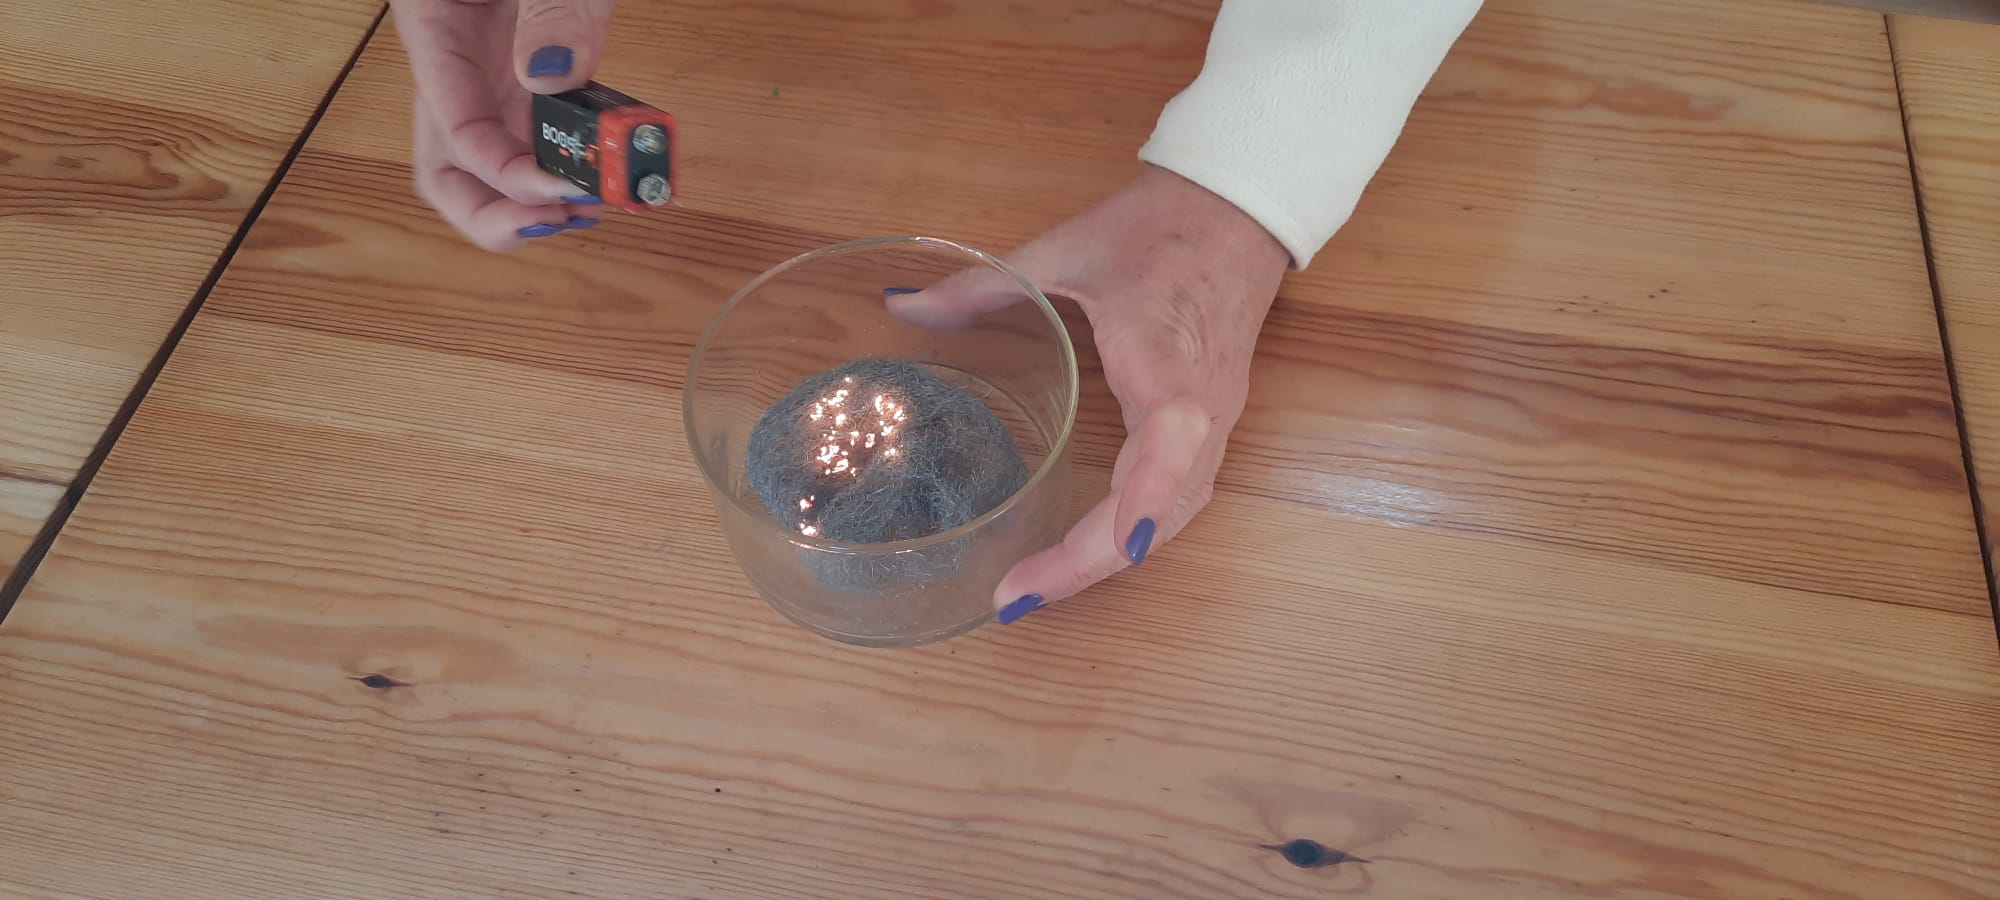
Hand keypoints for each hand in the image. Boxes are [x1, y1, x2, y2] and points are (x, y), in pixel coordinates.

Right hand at [389, 0, 614, 250]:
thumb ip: (547, 10)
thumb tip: (553, 76)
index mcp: (434, 31)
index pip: (453, 134)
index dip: (506, 179)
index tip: (563, 193)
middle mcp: (455, 64)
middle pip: (450, 171)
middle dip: (500, 216)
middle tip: (559, 223)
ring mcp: (492, 70)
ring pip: (495, 160)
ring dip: (538, 198)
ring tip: (594, 203)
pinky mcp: (532, 65)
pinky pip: (540, 127)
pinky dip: (569, 159)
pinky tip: (605, 168)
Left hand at [889, 166, 1289, 624]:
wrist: (1239, 211)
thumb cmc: (1163, 227)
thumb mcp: (1067, 247)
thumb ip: (983, 284)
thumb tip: (904, 306)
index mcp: (1168, 360)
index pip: (1168, 444)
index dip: (1142, 502)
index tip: (1112, 550)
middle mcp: (1202, 406)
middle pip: (1163, 506)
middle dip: (1092, 560)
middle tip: (1016, 597)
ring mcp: (1216, 421)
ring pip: (1177, 513)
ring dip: (1110, 558)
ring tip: (1037, 590)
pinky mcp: (1214, 425)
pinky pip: (1182, 497)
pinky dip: (1136, 534)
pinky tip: (1085, 554)